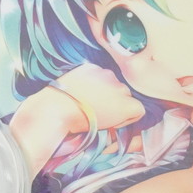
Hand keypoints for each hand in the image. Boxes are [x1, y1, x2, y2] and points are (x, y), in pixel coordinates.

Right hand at [14, 64, 144, 135]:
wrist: (57, 109)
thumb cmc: (54, 104)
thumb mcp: (67, 87)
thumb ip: (82, 87)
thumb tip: (89, 97)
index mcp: (92, 68)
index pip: (106, 81)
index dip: (102, 95)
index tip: (92, 104)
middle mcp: (108, 74)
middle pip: (118, 89)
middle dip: (112, 101)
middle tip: (97, 113)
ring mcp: (118, 88)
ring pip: (128, 99)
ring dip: (119, 109)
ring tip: (102, 118)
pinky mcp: (126, 103)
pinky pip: (138, 111)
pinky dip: (129, 119)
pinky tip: (113, 123)